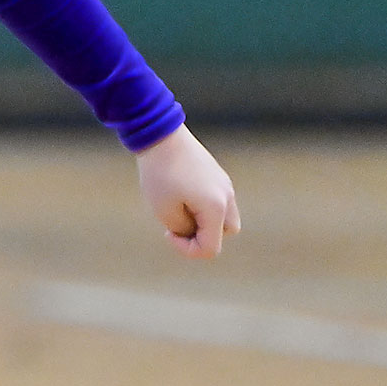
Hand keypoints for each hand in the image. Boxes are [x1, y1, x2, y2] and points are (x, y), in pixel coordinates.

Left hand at [135, 124, 240, 258]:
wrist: (160, 136)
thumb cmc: (159, 175)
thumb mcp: (164, 212)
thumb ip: (184, 230)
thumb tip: (194, 231)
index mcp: (216, 207)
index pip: (211, 248)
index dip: (188, 250)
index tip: (167, 233)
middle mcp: (227, 196)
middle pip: (225, 233)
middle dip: (202, 236)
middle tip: (177, 224)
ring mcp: (224, 184)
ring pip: (224, 217)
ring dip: (204, 222)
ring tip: (179, 210)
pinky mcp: (218, 175)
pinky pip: (218, 201)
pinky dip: (203, 208)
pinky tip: (181, 196)